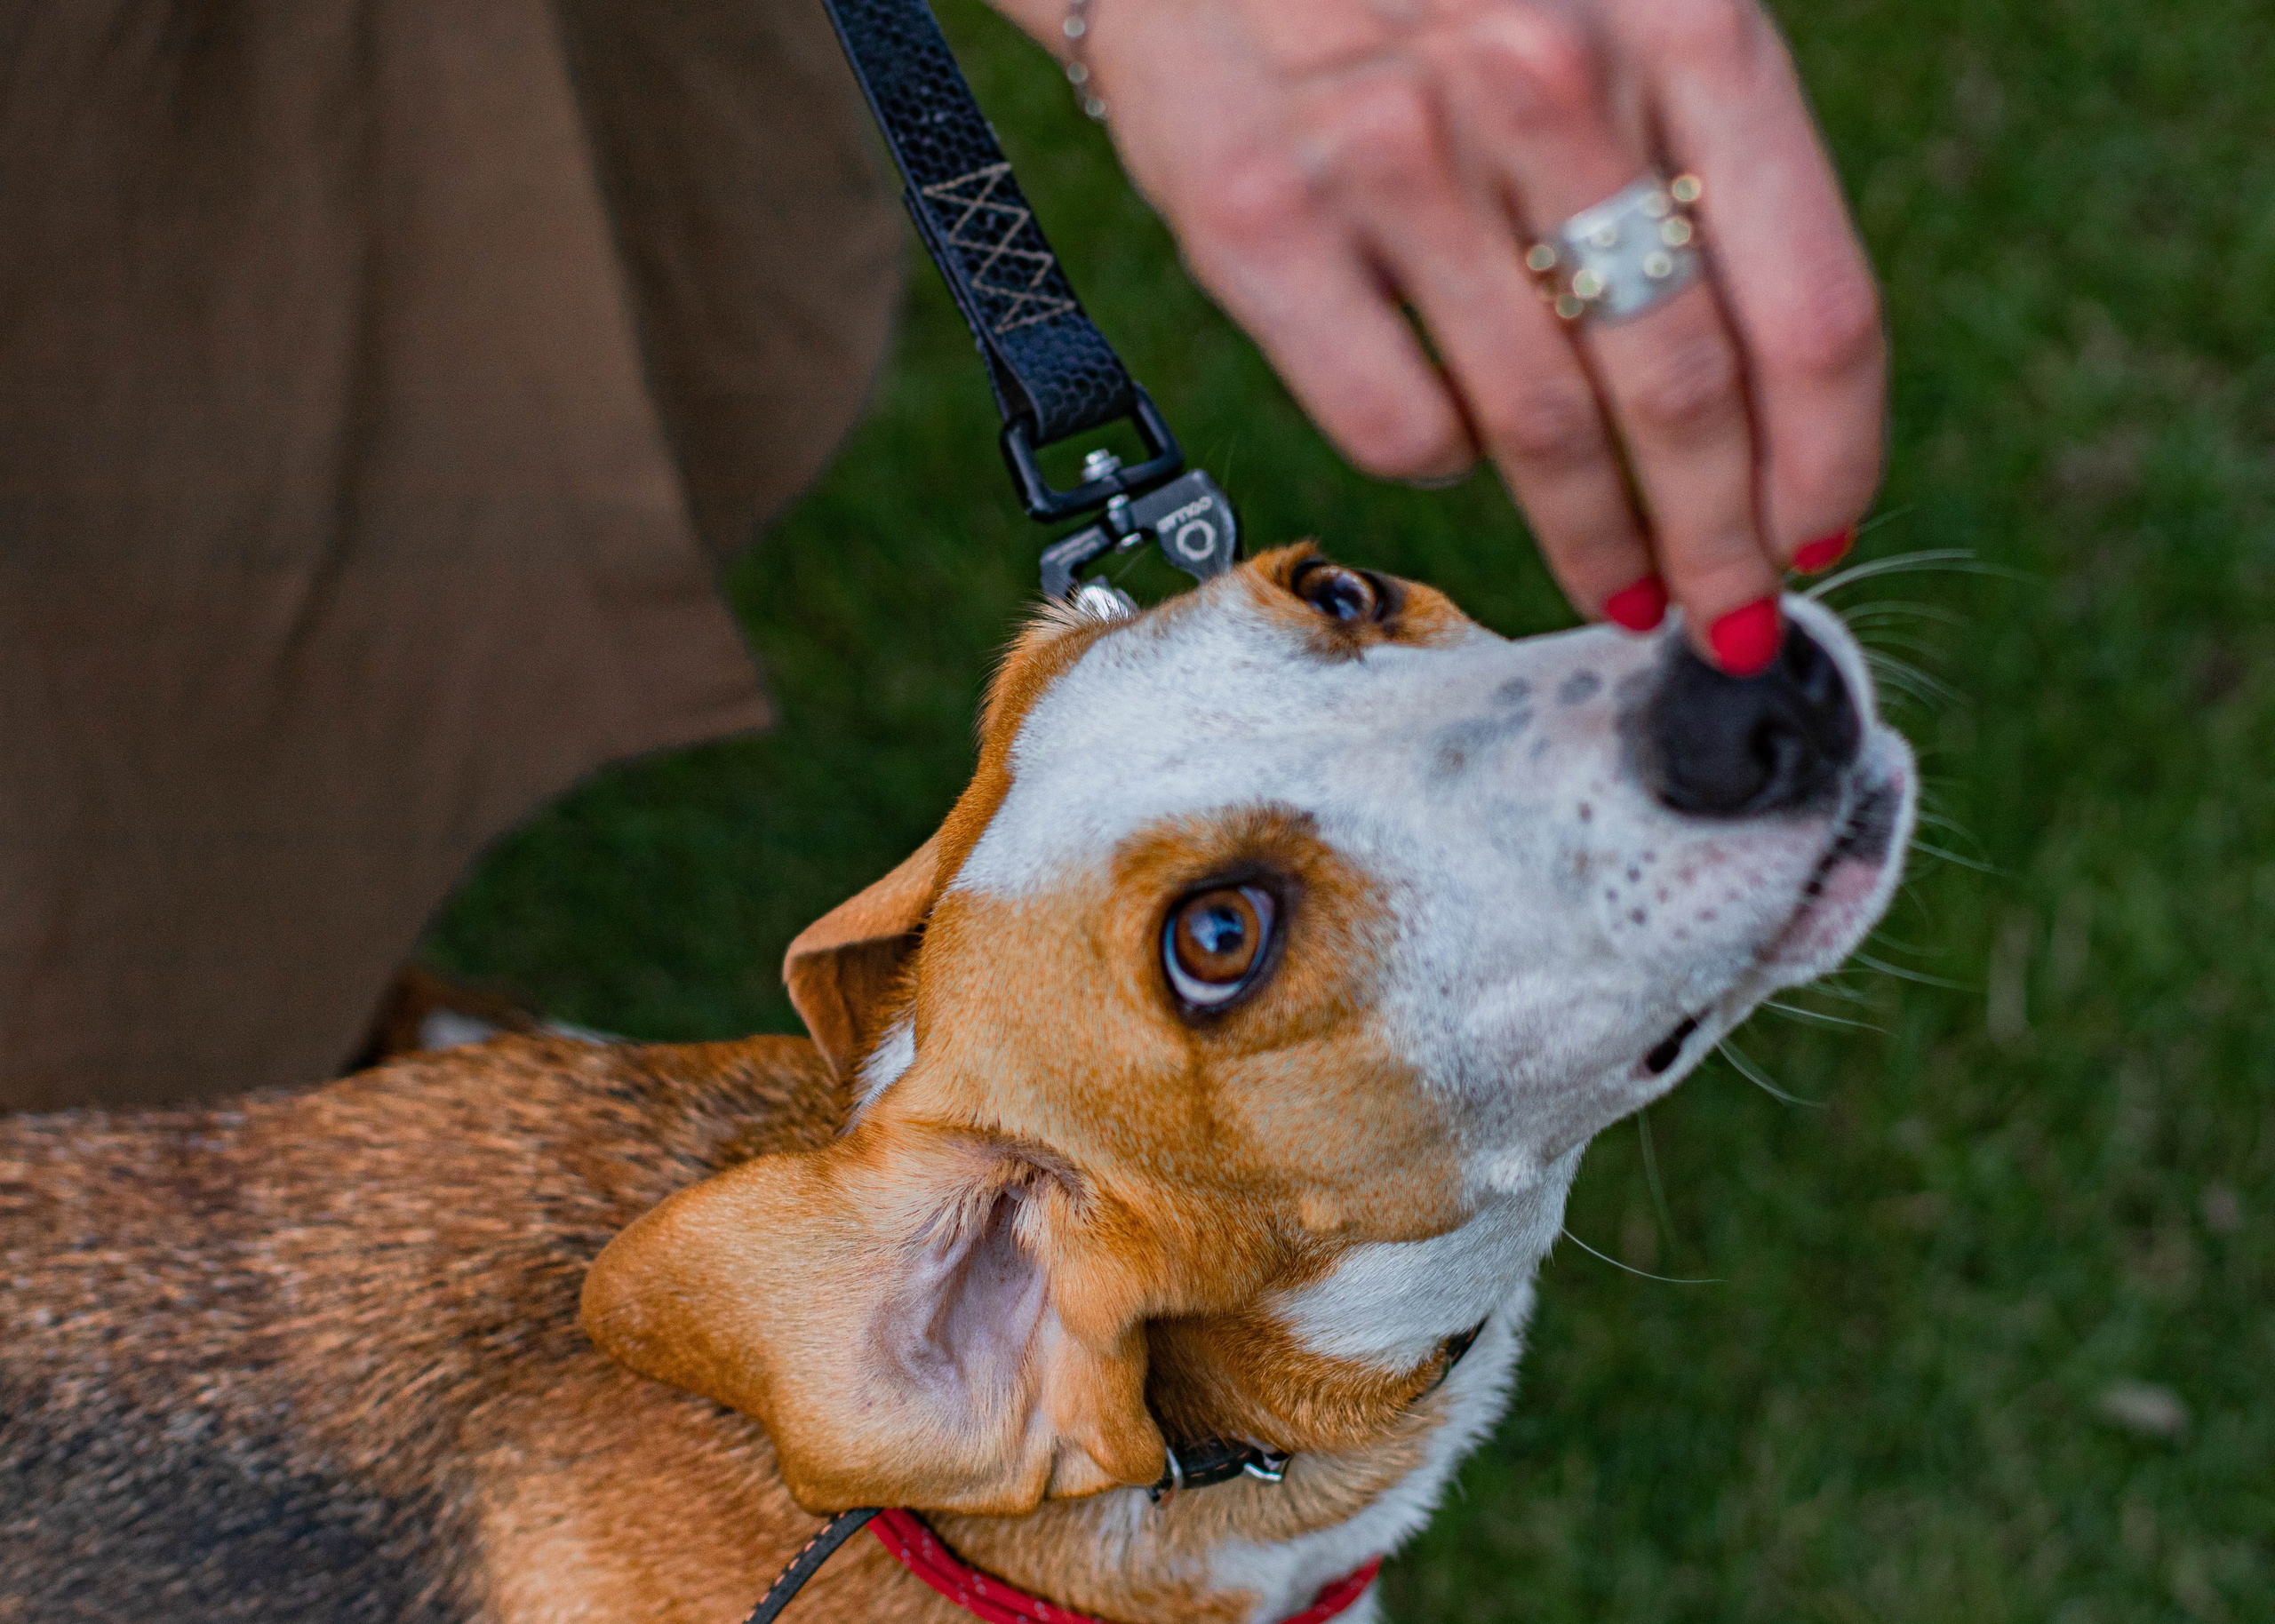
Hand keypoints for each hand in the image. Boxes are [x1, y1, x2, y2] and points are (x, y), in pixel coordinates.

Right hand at [991, 0, 1882, 671]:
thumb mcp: (1608, 14)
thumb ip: (1693, 165)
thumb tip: (1768, 407)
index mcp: (1681, 20)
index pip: (1810, 307)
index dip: (1826, 460)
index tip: (1813, 539)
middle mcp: (1544, 78)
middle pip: (1684, 394)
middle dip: (1718, 544)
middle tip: (1723, 612)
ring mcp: (1395, 151)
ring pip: (1541, 432)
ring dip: (1596, 543)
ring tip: (1615, 586)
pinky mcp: (1263, 221)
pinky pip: (1396, 425)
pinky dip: (1441, 468)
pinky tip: (1454, 454)